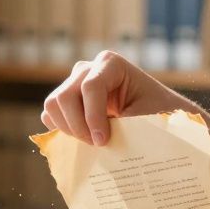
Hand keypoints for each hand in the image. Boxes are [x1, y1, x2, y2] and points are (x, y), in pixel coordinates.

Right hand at [40, 50, 196, 145]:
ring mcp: (75, 82)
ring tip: (93, 142)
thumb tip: (99, 144)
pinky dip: (63, 130)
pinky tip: (85, 138)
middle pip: (66, 96)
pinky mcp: (68, 99)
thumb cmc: (157, 114)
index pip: (91, 87)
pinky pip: (51, 114)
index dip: (93, 117)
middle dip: (79, 126)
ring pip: (53, 105)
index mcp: (111, 63)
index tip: (103, 141)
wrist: (158, 115)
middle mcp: (89, 68)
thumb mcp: (146, 118)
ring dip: (70, 129)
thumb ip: (121, 126)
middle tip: (99, 144)